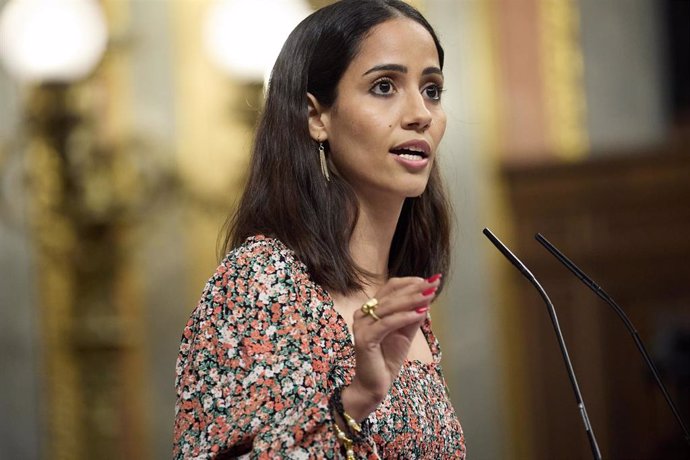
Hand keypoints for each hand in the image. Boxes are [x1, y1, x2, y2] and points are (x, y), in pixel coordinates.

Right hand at [342, 275, 440, 420]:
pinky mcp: (364, 339)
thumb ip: (413, 316)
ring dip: (412, 300)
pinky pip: (386, 324)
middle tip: (434, 283)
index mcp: (370, 309)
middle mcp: (362, 314)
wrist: (374, 385)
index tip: (430, 280)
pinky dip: (404, 317)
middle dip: (415, 289)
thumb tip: (428, 297)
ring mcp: (361, 325)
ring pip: (389, 307)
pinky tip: (419, 314)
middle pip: (391, 294)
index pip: (390, 287)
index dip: (410, 282)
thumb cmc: (387, 359)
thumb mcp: (405, 333)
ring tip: (429, 296)